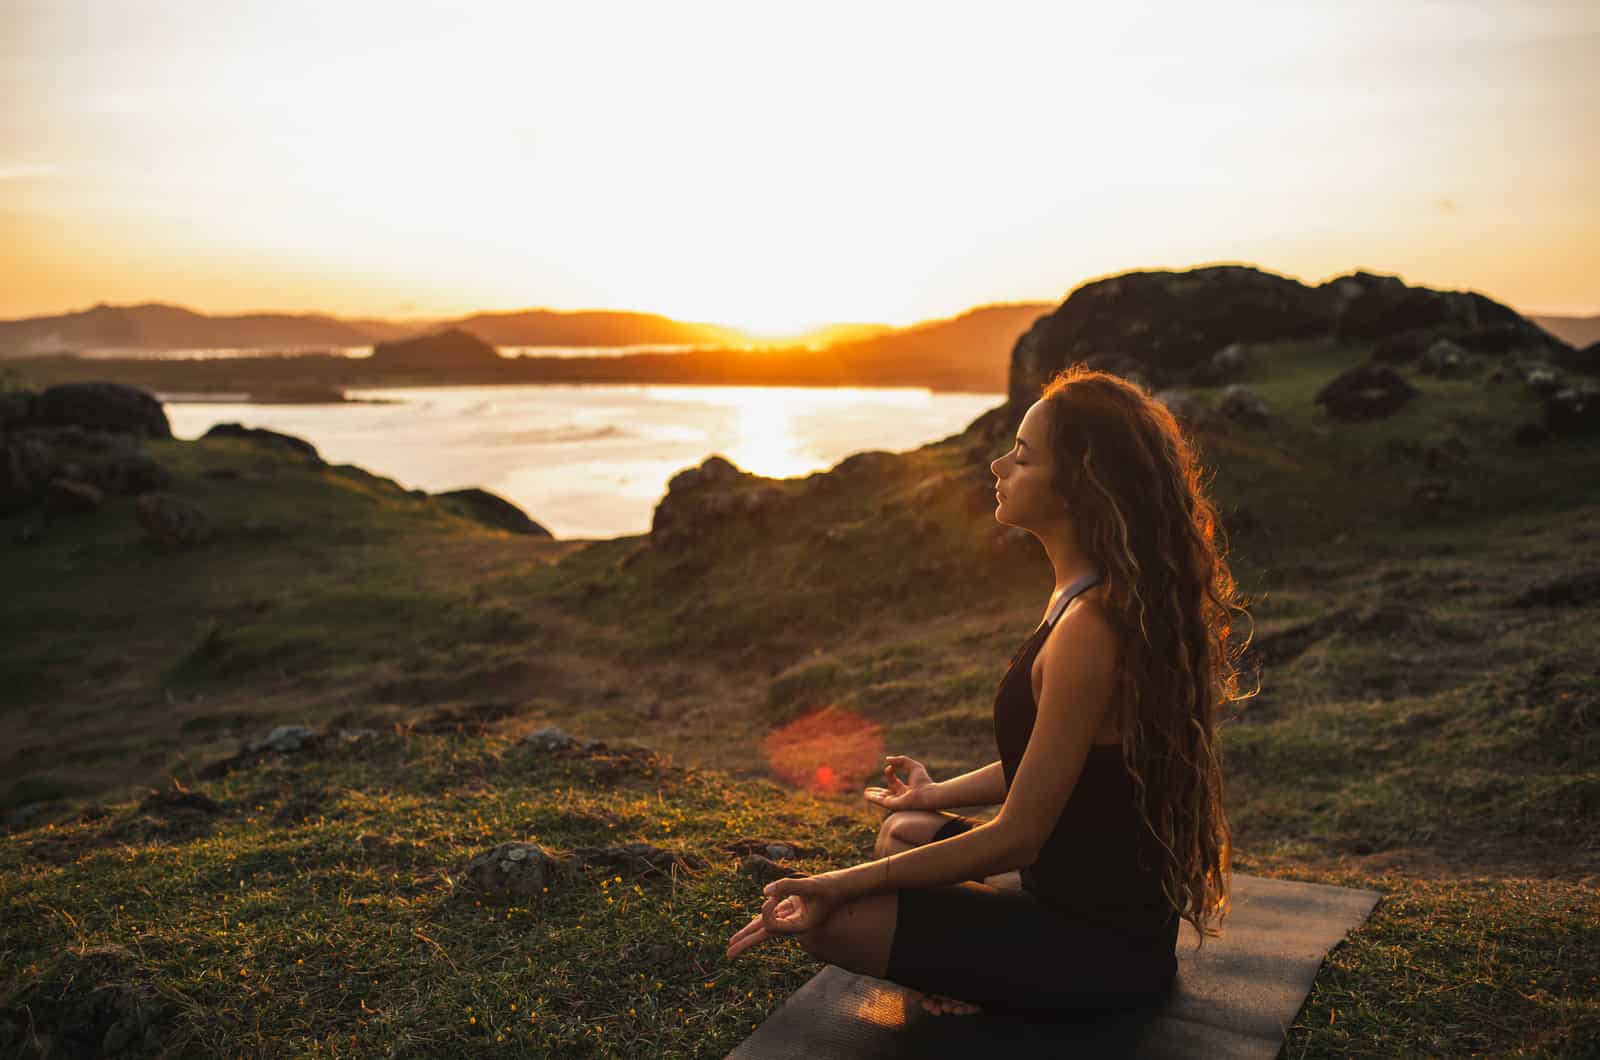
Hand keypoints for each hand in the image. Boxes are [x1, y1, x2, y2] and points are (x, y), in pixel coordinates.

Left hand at [724, 875, 844, 958]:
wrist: (847, 888)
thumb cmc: (832, 888)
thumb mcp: (811, 885)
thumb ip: (787, 886)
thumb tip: (765, 891)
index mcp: (799, 927)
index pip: (771, 924)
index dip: (765, 911)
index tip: (771, 896)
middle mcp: (793, 924)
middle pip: (764, 935)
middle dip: (745, 943)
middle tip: (728, 955)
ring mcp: (793, 916)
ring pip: (766, 925)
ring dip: (750, 931)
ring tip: (733, 943)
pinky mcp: (794, 906)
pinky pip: (773, 914)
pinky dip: (762, 917)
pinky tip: (752, 924)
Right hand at [864, 754, 935, 812]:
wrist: (927, 793)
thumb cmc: (923, 781)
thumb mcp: (913, 766)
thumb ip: (901, 761)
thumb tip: (888, 759)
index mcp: (906, 789)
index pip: (893, 781)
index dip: (889, 772)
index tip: (890, 767)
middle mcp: (900, 797)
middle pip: (886, 793)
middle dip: (878, 792)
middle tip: (870, 790)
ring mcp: (895, 802)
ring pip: (881, 799)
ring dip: (873, 796)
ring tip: (865, 793)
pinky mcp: (891, 805)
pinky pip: (879, 801)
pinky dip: (872, 798)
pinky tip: (866, 795)